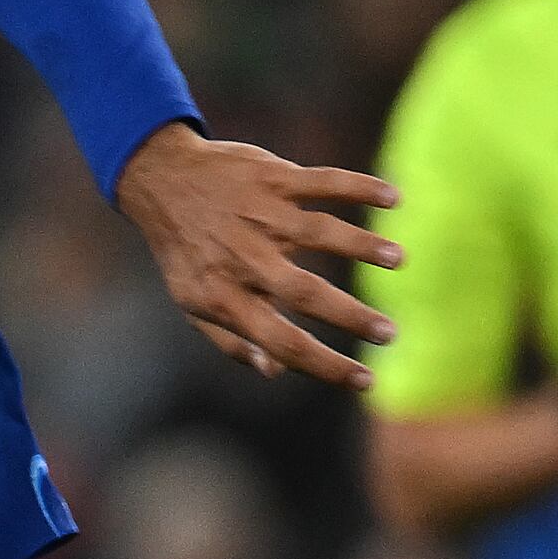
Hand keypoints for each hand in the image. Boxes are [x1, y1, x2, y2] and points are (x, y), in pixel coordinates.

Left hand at [112, 123, 401, 389]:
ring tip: (398, 260)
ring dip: (362, 245)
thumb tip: (276, 371)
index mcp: (224, 295)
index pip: (279, 341)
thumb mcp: (192, 301)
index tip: (366, 380)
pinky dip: (359, 187)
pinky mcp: (273, 178)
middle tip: (391, 334)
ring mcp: (260, 215)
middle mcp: (243, 257)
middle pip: (303, 292)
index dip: (322, 365)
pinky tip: (393, 198)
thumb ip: (232, 339)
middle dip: (350, 315)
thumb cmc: (186, 251)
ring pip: (319, 231)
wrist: (159, 179)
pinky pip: (322, 182)